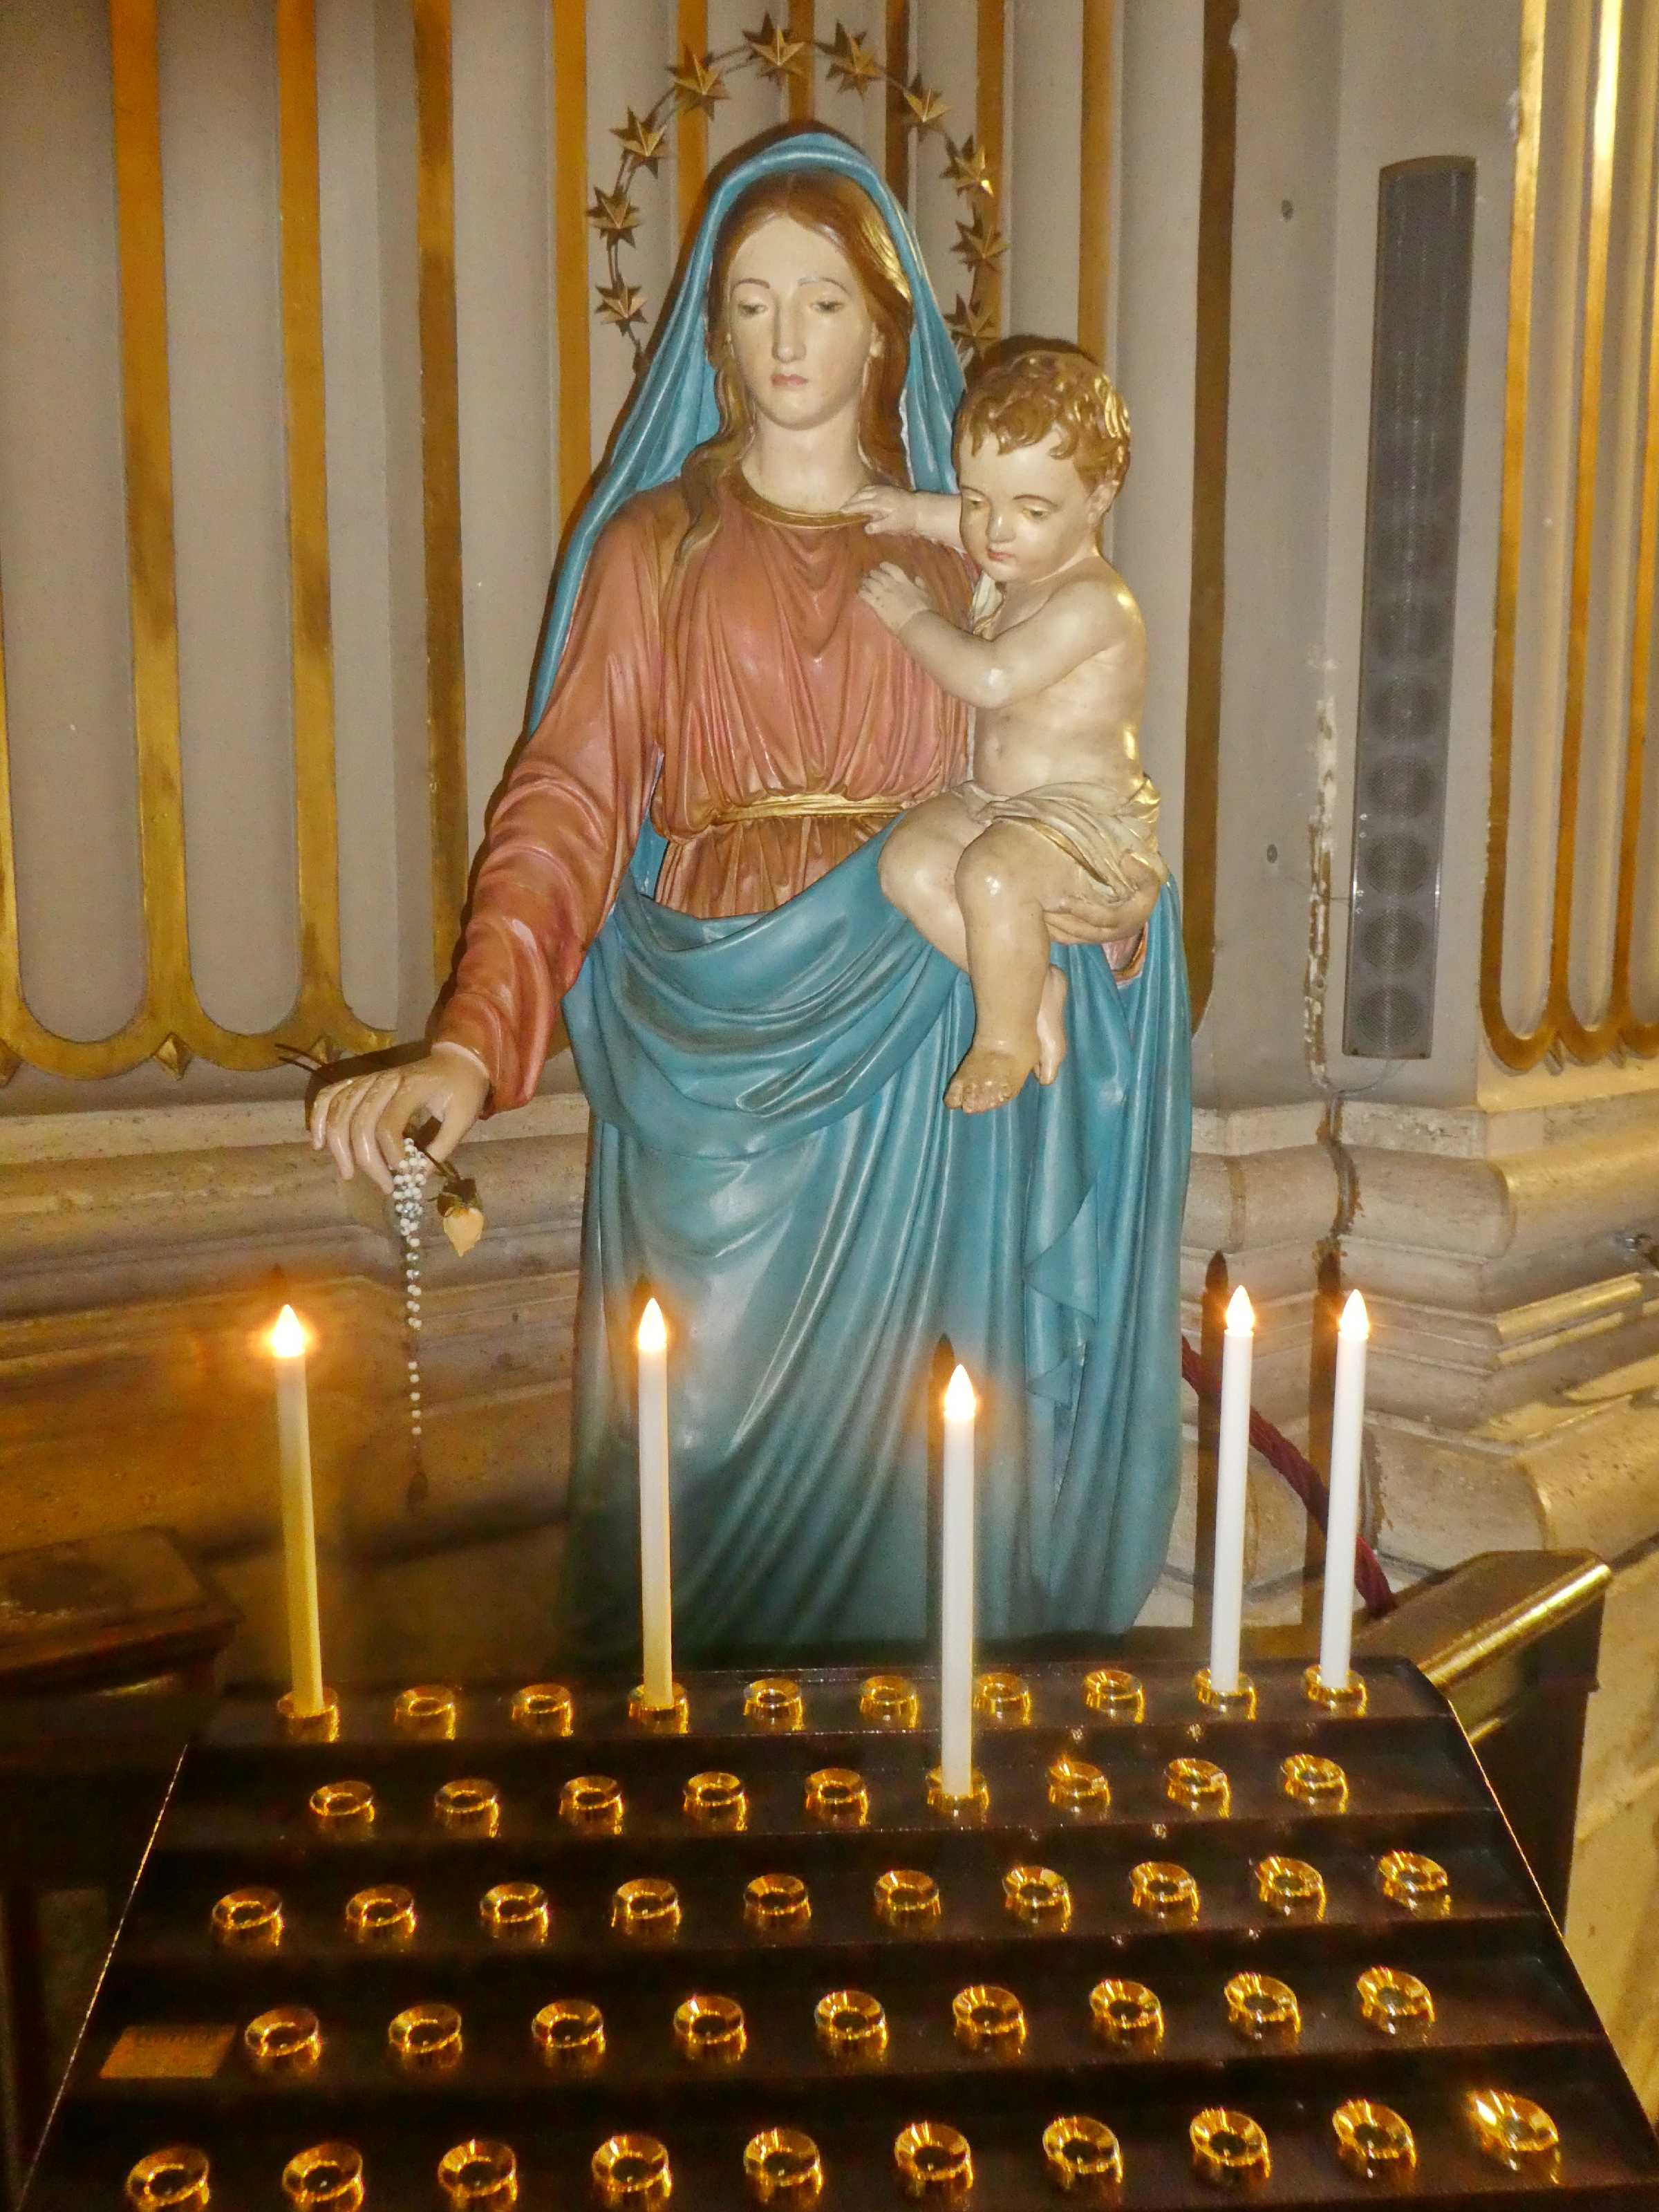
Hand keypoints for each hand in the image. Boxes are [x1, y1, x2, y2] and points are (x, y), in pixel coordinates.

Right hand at [308, 1044, 488, 1193]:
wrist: (457, 1060)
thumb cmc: (463, 1090)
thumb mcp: (463, 1119)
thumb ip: (441, 1148)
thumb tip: (415, 1178)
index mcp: (411, 1087)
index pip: (388, 1126)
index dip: (392, 1155)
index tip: (405, 1174)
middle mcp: (384, 1081)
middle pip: (360, 1122)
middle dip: (367, 1160)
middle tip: (384, 1185)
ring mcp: (368, 1080)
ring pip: (339, 1111)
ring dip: (338, 1145)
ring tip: (349, 1173)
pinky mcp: (360, 1083)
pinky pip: (329, 1096)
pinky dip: (317, 1118)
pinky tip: (318, 1143)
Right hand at [842, 485, 915, 534]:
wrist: (920, 509)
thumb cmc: (906, 520)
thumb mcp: (893, 526)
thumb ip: (879, 526)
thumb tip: (866, 528)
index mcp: (879, 503)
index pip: (860, 505)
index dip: (850, 508)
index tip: (840, 512)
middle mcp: (879, 493)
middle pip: (860, 495)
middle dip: (850, 501)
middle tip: (842, 508)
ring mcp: (884, 489)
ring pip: (865, 490)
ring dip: (856, 495)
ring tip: (850, 502)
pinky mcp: (888, 488)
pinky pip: (871, 488)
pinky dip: (864, 492)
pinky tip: (863, 496)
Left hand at [857, 561, 932, 634]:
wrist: (916, 623)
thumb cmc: (924, 610)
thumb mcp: (926, 594)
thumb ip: (921, 585)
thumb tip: (917, 578)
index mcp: (904, 581)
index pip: (892, 569)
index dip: (885, 566)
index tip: (881, 566)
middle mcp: (892, 585)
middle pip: (879, 576)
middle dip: (873, 574)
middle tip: (869, 574)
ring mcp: (883, 595)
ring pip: (871, 584)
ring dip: (866, 581)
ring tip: (863, 581)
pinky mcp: (877, 605)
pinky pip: (866, 596)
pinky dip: (862, 592)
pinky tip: (859, 591)